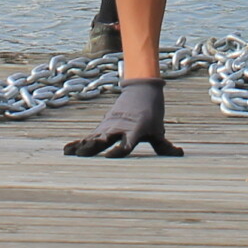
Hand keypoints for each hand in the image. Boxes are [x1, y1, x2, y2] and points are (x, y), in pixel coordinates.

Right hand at [63, 77, 182, 156]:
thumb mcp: (158, 129)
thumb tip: (179, 154)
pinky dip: (78, 142)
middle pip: (105, 138)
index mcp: (135, 130)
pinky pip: (88, 136)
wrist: (140, 90)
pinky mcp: (102, 126)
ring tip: (71, 155)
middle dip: (95, 146)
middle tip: (83, 155)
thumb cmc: (151, 113)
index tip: (111, 157)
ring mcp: (109, 126)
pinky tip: (67, 150)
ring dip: (83, 145)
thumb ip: (165, 146)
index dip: (120, 150)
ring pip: (94, 137)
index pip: (127, 143)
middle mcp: (119, 127)